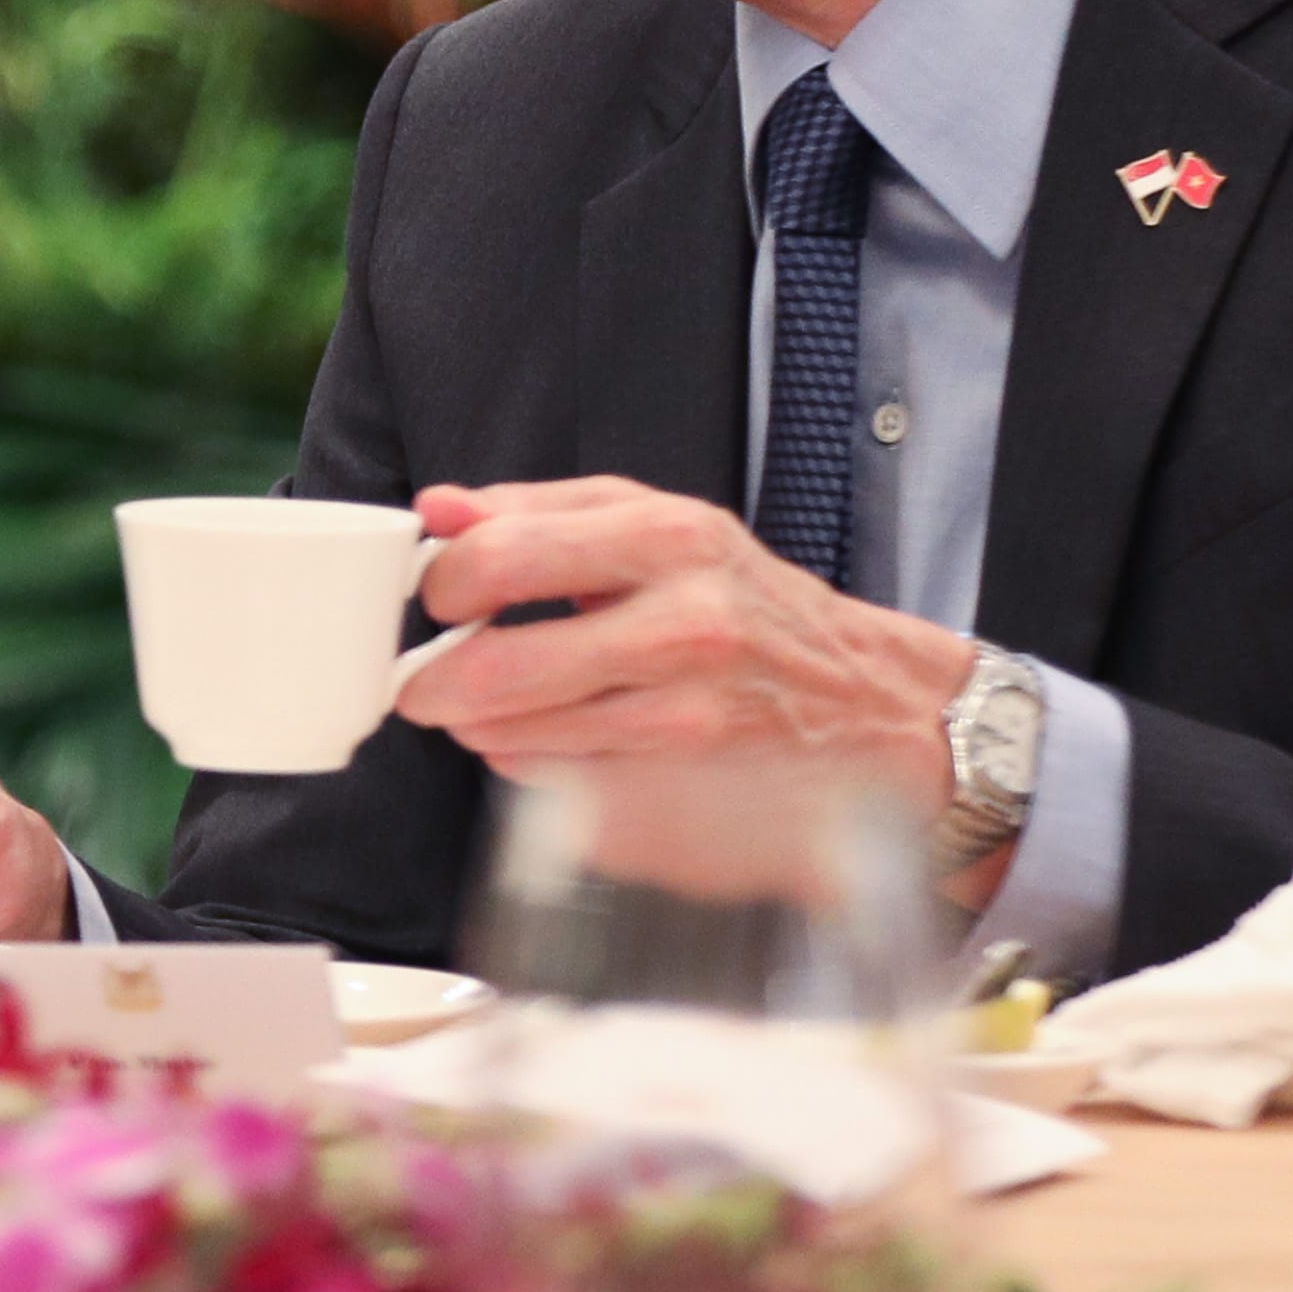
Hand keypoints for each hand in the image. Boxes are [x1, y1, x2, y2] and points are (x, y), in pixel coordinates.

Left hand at [396, 478, 978, 848]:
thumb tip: (437, 508)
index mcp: (668, 537)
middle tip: (423, 678)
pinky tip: (547, 736)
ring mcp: (686, 712)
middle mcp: (683, 624)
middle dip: (434, 680)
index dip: (443, 584)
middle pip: (498, 666)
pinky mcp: (682, 783)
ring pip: (518, 735)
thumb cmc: (748, 601)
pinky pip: (558, 780)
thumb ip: (537, 511)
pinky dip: (530, 761)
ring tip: (486, 704)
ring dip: (479, 724)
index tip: (438, 596)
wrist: (868, 698)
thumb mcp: (659, 522)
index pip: (500, 558)